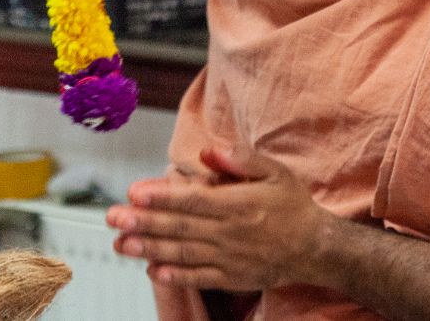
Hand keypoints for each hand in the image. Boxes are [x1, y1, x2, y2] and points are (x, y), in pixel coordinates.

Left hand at [106, 146, 333, 291]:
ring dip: (149, 248)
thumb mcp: (274, 171)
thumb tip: (208, 151)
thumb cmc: (291, 205)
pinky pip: (200, 278)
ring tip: (120, 243)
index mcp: (239, 204)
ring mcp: (231, 259)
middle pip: (181, 227)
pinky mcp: (233, 277)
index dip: (162, 197)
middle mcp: (232, 233)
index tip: (134, 192)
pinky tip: (152, 270)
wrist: (316, 248)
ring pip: (184, 253)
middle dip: (144, 222)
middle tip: (113, 217)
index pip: (193, 200)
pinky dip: (176, 276)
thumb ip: (240, 158)